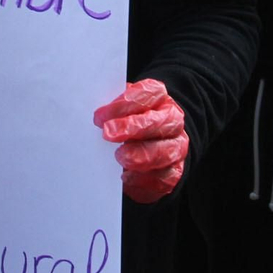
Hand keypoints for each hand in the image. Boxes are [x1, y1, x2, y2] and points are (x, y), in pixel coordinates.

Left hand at [93, 78, 187, 203]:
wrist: (147, 145)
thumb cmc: (128, 123)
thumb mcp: (120, 110)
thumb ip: (111, 110)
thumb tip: (96, 116)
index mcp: (159, 99)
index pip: (149, 94)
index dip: (125, 104)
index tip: (101, 115)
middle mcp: (172, 121)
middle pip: (158, 122)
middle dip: (132, 127)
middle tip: (108, 134)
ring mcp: (176, 146)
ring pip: (166, 150)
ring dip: (142, 155)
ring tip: (120, 157)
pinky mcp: (174, 171)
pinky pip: (164, 177)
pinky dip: (144, 178)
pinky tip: (126, 176)